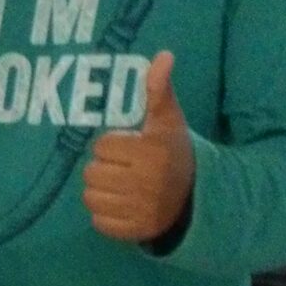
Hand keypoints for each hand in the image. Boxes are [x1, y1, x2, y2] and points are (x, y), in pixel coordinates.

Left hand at [83, 51, 194, 244]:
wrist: (194, 196)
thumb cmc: (172, 151)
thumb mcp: (168, 120)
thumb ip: (159, 89)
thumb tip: (163, 54)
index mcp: (151, 151)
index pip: (102, 147)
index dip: (112, 145)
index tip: (130, 148)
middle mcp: (146, 181)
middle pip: (92, 173)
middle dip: (105, 168)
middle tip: (125, 168)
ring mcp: (141, 209)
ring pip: (91, 197)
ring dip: (101, 191)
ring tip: (122, 185)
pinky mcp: (135, 231)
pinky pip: (99, 221)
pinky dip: (106, 215)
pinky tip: (124, 205)